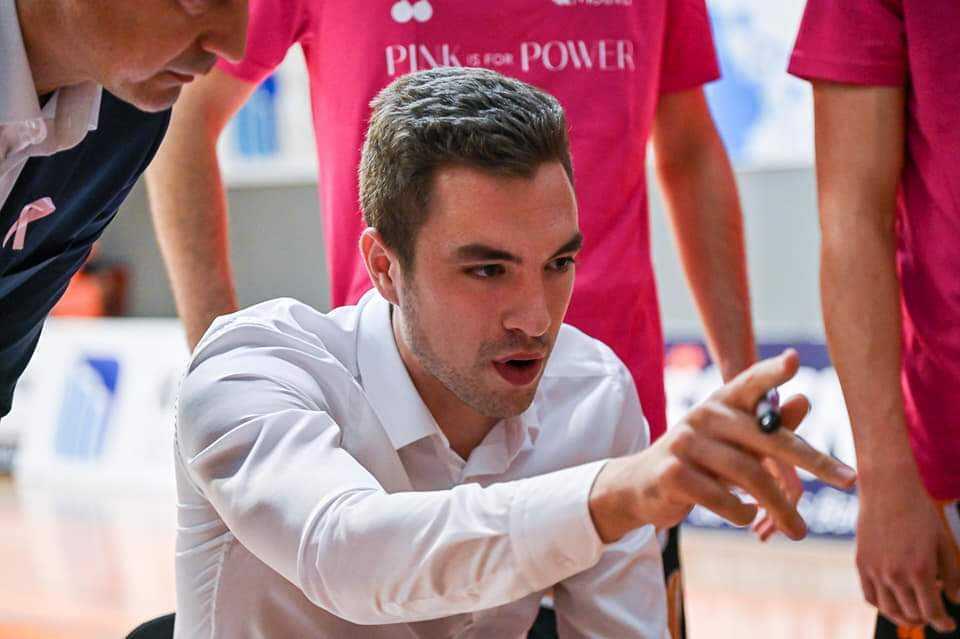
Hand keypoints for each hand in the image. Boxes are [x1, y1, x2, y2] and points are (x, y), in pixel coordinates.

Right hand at [590, 350, 856, 542]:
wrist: (640, 485)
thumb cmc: (700, 461)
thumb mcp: (734, 443)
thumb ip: (769, 426)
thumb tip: (803, 398)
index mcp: (720, 402)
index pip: (749, 383)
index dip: (771, 372)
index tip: (794, 360)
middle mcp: (702, 415)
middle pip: (766, 438)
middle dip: (813, 461)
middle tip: (849, 480)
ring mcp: (684, 443)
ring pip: (748, 475)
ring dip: (780, 507)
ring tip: (800, 531)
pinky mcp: (673, 473)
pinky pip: (723, 499)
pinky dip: (741, 513)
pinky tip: (746, 517)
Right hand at [856, 473, 959, 633]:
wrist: (887, 488)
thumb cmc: (919, 511)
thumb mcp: (943, 543)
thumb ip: (952, 575)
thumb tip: (954, 599)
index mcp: (920, 570)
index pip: (932, 612)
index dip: (943, 623)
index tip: (949, 624)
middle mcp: (895, 574)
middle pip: (912, 613)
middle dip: (927, 618)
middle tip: (935, 612)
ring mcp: (875, 570)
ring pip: (890, 610)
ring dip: (904, 616)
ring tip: (914, 612)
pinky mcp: (861, 563)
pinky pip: (870, 596)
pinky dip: (882, 605)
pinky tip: (893, 600)